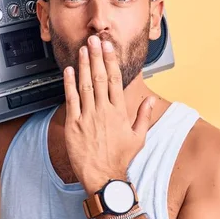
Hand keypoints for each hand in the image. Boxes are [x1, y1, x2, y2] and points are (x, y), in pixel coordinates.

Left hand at [63, 35, 155, 195]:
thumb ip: (143, 116)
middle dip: (96, 57)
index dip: (111, 61)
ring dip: (84, 66)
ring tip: (82, 49)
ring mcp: (88, 118)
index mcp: (119, 112)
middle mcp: (104, 111)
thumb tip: (151, 100)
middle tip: (93, 40)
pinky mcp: (74, 126)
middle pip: (100, 78)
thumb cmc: (121, 159)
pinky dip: (69, 85)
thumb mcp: (138, 138)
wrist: (104, 179)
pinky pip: (71, 101)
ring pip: (86, 86)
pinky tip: (68, 71)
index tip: (108, 47)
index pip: (116, 80)